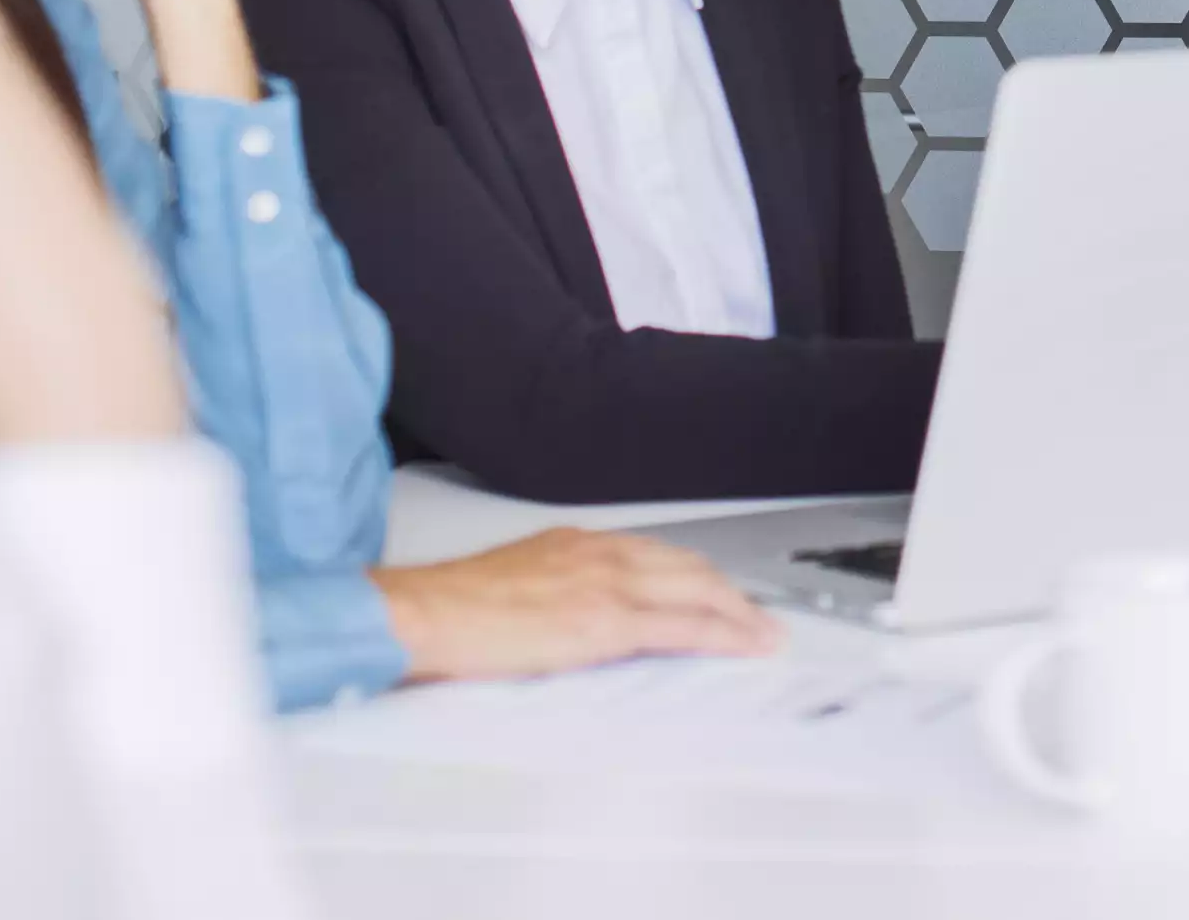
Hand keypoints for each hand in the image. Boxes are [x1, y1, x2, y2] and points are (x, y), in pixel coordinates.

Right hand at [374, 530, 779, 683]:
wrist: (425, 612)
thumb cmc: (454, 608)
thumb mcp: (518, 582)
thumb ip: (558, 591)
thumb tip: (576, 618)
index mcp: (577, 545)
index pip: (656, 554)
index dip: (694, 574)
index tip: (717, 589)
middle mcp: (601, 554)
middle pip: (689, 567)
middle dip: (729, 592)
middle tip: (757, 615)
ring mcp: (608, 584)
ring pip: (699, 590)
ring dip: (739, 612)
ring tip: (763, 633)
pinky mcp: (607, 620)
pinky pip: (684, 625)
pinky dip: (724, 633)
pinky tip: (744, 644)